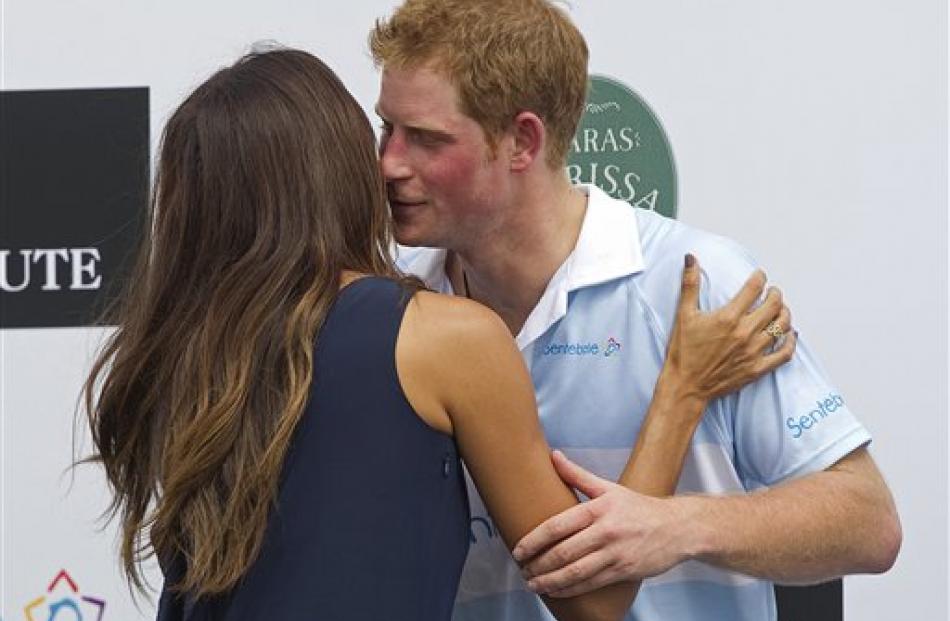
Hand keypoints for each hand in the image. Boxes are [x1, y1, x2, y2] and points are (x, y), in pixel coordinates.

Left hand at [513, 451, 687, 597]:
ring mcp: (615, 553)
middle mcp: (606, 531)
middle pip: (563, 552)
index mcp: (599, 508)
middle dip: (538, 563)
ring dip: (550, 580)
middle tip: (522, 569)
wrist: (678, 528)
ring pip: (576, 572)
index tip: (518, 549)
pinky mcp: (624, 571)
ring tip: (533, 583)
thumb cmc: (639, 507)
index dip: (534, 540)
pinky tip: (556, 590)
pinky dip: (570, 589)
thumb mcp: (609, 488)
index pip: (558, 526)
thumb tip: (553, 456)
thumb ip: (578, 475)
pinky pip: (591, 583)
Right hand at [658, 254, 795, 408]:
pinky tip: (790, 335)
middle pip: (773, 305)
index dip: (760, 278)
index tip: (760, 276)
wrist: (686, 385)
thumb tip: (691, 258)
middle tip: (772, 292)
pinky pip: (784, 353)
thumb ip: (690, 284)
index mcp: (728, 318)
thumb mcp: (683, 315)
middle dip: (776, 294)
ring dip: (785, 314)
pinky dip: (791, 342)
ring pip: (782, 326)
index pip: (754, 288)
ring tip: (781, 309)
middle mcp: (744, 333)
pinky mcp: (757, 368)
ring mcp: (754, 351)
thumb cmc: (683, 352)